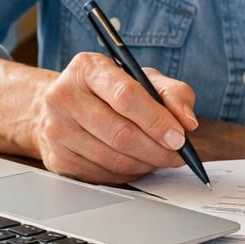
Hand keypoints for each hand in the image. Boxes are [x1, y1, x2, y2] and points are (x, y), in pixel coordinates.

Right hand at [33, 51, 198, 183]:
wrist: (64, 105)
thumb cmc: (109, 89)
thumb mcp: (143, 78)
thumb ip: (172, 93)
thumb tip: (188, 121)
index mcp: (88, 68)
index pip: (126, 97)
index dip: (157, 120)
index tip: (179, 136)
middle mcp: (64, 97)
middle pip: (120, 133)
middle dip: (157, 149)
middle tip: (177, 154)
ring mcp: (56, 130)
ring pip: (113, 159)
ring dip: (146, 164)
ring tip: (160, 158)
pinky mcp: (58, 159)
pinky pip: (103, 175)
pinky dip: (128, 173)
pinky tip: (137, 163)